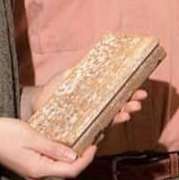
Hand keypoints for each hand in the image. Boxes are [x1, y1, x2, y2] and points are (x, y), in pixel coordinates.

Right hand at [0, 118, 96, 179]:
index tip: (95, 145)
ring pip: (58, 166)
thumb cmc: (4, 134)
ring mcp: (32, 171)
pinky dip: (60, 154)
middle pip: (66, 170)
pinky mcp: (29, 165)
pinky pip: (50, 162)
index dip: (86, 160)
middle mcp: (37, 175)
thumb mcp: (32, 137)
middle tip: (93, 139)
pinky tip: (64, 142)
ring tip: (82, 139)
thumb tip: (73, 156)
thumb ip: (53, 148)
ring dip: (71, 155)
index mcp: (39, 169)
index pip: (71, 171)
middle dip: (81, 157)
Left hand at [30, 70, 147, 126]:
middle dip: (131, 102)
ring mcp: (92, 117)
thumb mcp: (68, 75)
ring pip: (113, 116)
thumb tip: (92, 53)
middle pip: (119, 104)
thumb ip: (80, 68)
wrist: (38, 104)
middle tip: (140, 98)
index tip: (141, 87)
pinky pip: (101, 127)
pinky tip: (119, 118)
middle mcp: (96, 106)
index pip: (116, 92)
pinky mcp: (85, 127)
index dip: (129, 90)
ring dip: (125, 112)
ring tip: (132, 109)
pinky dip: (112, 123)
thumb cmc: (53, 89)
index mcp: (95, 93)